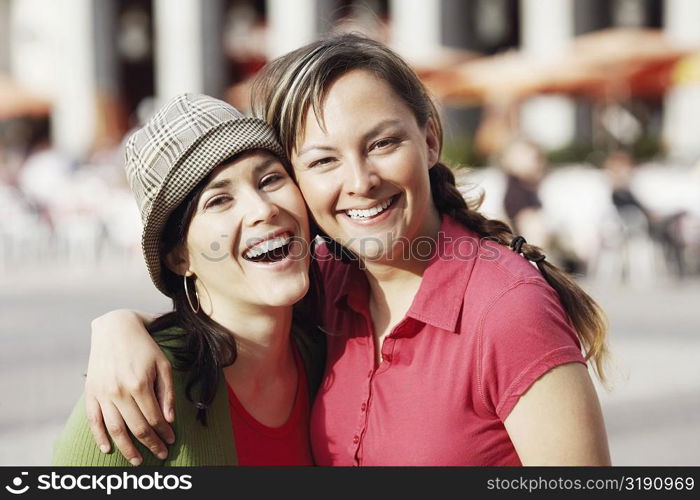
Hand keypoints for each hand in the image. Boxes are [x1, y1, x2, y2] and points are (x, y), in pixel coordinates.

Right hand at [85, 310, 175, 464]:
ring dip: (126, 448)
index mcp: (139, 384)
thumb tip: (169, 420)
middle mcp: (119, 391)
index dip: (163, 433)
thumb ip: (167, 393)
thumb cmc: (144, 346)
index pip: (153, 419)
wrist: (115, 328)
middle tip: (161, 455)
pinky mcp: (91, 392)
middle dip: (150, 444)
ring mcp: (103, 393)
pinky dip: (99, 437)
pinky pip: (93, 420)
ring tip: (137, 460)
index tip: (171, 441)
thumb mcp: (163, 364)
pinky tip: (108, 449)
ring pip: (115, 429)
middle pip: (136, 428)